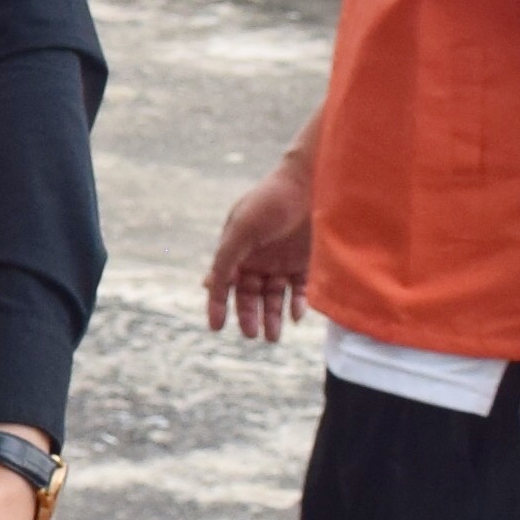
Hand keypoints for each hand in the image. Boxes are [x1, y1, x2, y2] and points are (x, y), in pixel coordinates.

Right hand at [203, 152, 319, 342]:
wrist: (312, 183)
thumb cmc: (272, 201)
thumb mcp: (242, 228)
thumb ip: (226, 257)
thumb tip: (207, 286)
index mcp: (237, 249)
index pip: (224, 283)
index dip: (218, 304)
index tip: (216, 327)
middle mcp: (258, 258)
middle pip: (249, 295)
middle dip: (249, 315)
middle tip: (253, 334)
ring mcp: (282, 261)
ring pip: (273, 297)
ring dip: (272, 316)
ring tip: (273, 336)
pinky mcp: (305, 263)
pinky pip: (298, 291)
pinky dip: (296, 305)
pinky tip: (296, 315)